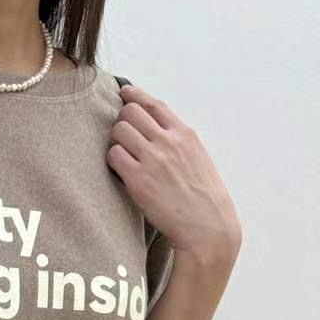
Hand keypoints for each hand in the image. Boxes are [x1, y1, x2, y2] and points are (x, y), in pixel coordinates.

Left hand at [108, 83, 241, 265]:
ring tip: (123, 157)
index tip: (124, 92)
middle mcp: (168, 141)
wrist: (207, 226)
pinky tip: (119, 172)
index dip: (135, 96)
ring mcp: (153, 158)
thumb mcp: (198, 159)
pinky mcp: (138, 179)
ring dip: (116, 142)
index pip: (154, 104)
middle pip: (131, 112)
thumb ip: (179, 142)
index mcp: (184, 134)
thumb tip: (159, 132)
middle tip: (124, 139)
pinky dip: (112, 161)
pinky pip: (113, 156)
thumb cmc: (203, 198)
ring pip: (119, 130)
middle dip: (123, 122)